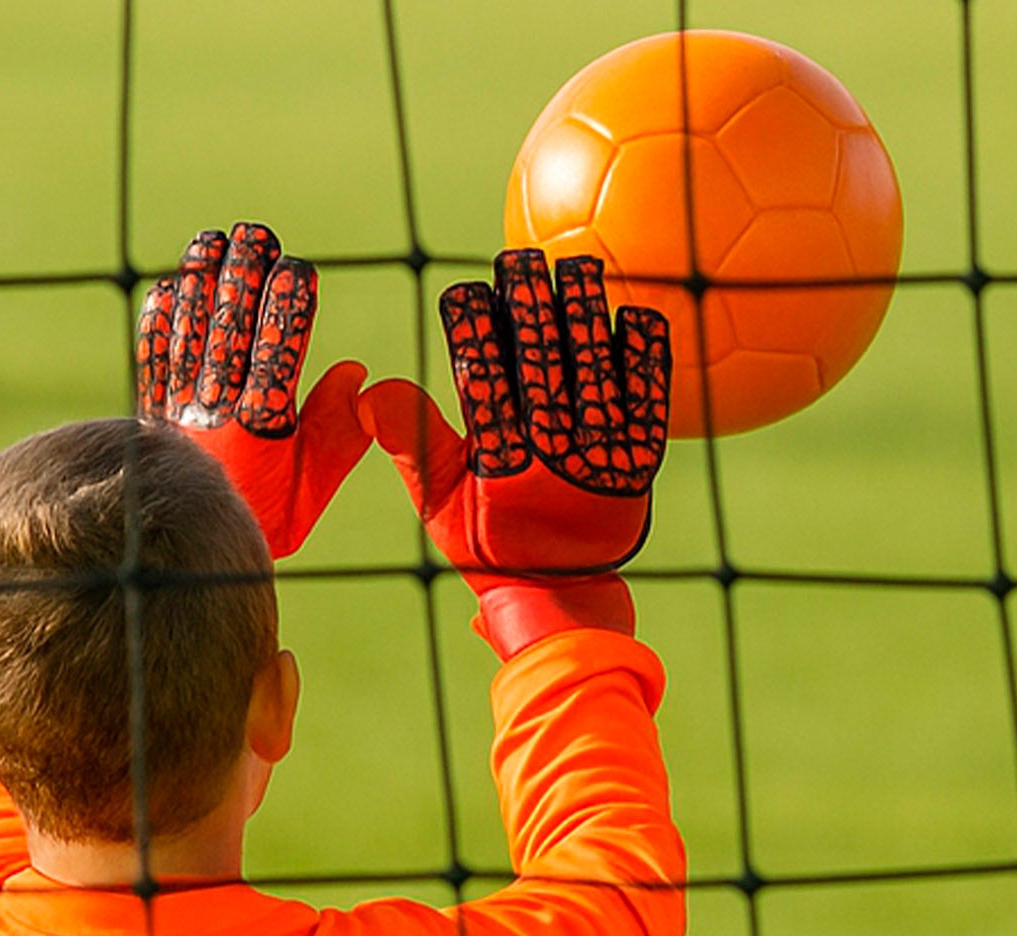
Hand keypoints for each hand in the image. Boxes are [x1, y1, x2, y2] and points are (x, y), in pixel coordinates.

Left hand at [137, 222, 368, 559]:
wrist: (192, 552)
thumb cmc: (265, 519)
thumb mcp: (312, 487)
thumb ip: (338, 434)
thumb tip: (355, 373)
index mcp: (262, 430)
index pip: (279, 351)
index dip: (288, 305)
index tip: (299, 270)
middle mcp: (216, 415)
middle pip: (230, 328)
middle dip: (243, 275)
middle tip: (255, 235)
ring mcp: (178, 411)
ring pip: (189, 332)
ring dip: (199, 282)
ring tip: (212, 242)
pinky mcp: (150, 415)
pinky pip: (151, 358)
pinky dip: (158, 321)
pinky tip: (169, 287)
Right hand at [358, 250, 669, 652]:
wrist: (559, 592)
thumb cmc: (490, 541)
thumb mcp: (439, 502)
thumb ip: (412, 442)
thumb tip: (367, 390)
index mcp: (500, 464)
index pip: (482, 378)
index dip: (473, 330)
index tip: (465, 293)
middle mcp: (552, 456)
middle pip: (541, 361)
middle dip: (529, 304)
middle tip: (519, 262)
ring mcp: (600, 456)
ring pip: (593, 367)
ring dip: (583, 312)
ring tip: (573, 268)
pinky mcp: (640, 462)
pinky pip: (648, 396)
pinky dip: (643, 354)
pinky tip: (635, 313)